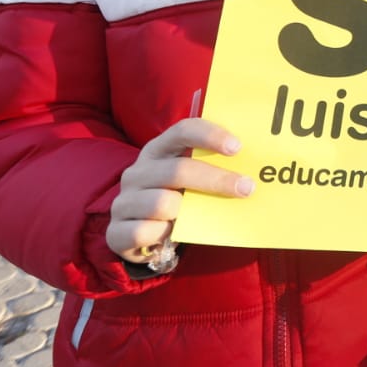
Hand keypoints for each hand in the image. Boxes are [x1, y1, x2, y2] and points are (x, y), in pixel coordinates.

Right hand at [106, 118, 253, 263]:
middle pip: (178, 170)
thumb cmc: (176, 199)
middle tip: (246, 188)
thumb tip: (251, 169)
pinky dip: (164, 235)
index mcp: (156, 150)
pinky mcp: (116, 231)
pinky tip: (171, 234)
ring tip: (196, 217)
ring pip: (163, 203)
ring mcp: (123, 201)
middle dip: (217, 179)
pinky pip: (146, 232)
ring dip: (187, 212)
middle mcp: (137, 172)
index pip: (182, 131)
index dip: (210, 135)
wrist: (139, 235)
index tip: (237, 148)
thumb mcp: (189, 179)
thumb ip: (211, 167)